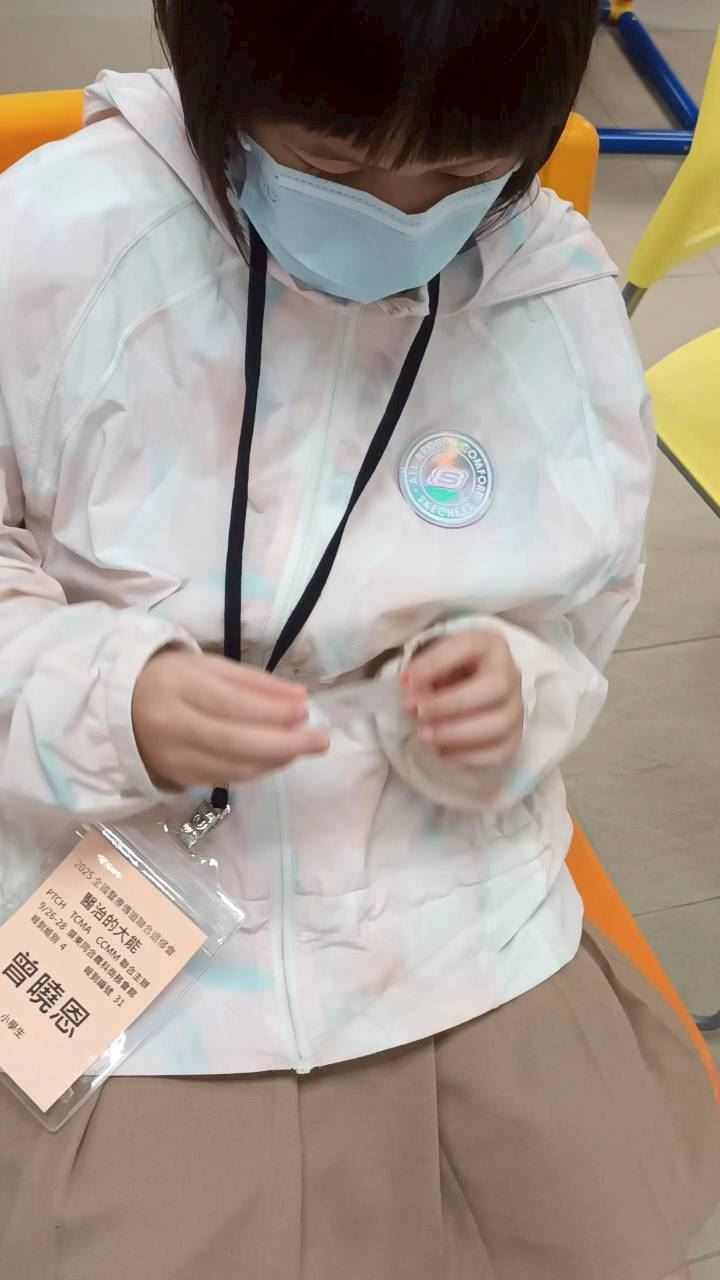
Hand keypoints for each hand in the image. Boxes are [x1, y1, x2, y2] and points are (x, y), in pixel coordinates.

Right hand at [132, 650, 328, 789]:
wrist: (117, 710)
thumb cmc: (171, 680)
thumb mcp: (207, 666)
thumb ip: (253, 682)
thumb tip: (299, 698)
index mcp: (177, 686)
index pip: (232, 704)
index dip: (272, 711)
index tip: (306, 710)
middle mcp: (171, 725)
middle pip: (235, 742)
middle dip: (284, 743)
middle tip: (320, 740)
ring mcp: (173, 757)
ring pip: (233, 767)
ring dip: (275, 759)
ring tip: (303, 747)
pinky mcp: (178, 778)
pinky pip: (225, 778)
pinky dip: (257, 770)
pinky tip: (277, 758)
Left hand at [401, 631, 523, 766]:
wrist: (470, 690)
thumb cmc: (448, 672)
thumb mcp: (434, 661)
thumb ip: (422, 673)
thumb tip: (410, 694)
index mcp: (490, 645)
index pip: (468, 646)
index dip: (435, 663)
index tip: (405, 680)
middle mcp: (511, 674)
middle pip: (494, 688)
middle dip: (449, 703)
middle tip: (416, 712)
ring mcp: (517, 709)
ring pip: (498, 724)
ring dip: (455, 733)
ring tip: (423, 735)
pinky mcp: (514, 739)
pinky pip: (498, 752)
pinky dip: (466, 755)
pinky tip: (441, 750)